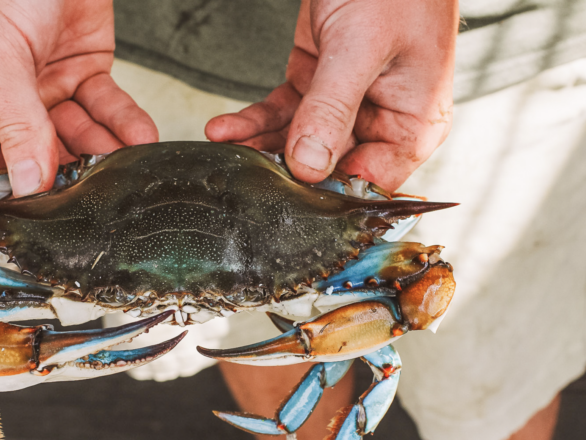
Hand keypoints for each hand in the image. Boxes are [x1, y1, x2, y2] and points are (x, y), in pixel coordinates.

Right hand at [0, 0, 157, 195]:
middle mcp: (2, 105)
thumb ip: (14, 119)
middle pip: (34, 160)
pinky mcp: (84, 79)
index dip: (5, 191)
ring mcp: (45, 94)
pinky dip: (126, 125)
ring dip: (103, 154)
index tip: (37, 213)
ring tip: (124, 167)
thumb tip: (28, 181)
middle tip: (94, 194)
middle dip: (67, 175)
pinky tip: (142, 140)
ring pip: (77, 140)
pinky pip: (107, 111)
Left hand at [206, 0, 457, 190]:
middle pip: (328, 167)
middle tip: (244, 176)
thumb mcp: (361, 47)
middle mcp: (381, 120)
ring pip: (297, 143)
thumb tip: (309, 167)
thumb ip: (333, 110)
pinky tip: (223, 130)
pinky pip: (281, 115)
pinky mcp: (315, 87)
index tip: (288, 197)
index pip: (371, 181)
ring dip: (258, 147)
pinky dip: (252, 122)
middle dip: (283, 171)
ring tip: (225, 149)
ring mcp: (346, 106)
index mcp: (412, 122)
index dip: (329, 193)